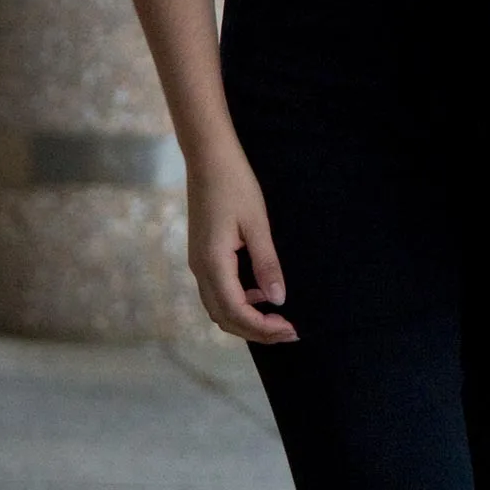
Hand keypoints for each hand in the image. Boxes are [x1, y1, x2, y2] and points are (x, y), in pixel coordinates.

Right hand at [187, 149, 296, 343]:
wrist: (208, 158)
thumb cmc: (235, 185)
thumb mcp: (257, 224)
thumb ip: (267, 264)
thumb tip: (278, 300)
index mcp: (213, 263)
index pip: (237, 311)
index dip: (263, 327)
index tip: (291, 330)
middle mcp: (200, 269)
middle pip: (224, 317)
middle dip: (256, 330)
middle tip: (289, 331)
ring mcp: (198, 262)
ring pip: (218, 307)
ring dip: (246, 318)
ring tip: (277, 317)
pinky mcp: (201, 255)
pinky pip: (217, 291)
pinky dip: (238, 301)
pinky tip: (260, 291)